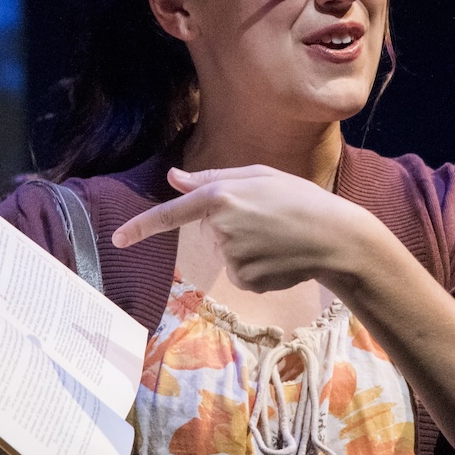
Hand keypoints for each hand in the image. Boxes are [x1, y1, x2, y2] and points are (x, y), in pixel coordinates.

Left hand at [111, 164, 383, 292]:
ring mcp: (232, 257)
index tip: (116, 239)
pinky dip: (258, 266)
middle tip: (271, 216)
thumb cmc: (302, 199)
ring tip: (280, 236)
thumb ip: (212, 178)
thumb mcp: (260, 175)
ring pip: (227, 252)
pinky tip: (281, 257)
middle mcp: (221, 228)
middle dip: (234, 223)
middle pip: (211, 229)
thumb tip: (173, 178)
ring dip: (248, 246)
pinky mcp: (246, 280)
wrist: (337, 238)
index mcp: (221, 196)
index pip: (171, 214)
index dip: (141, 227)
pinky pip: (241, 273)